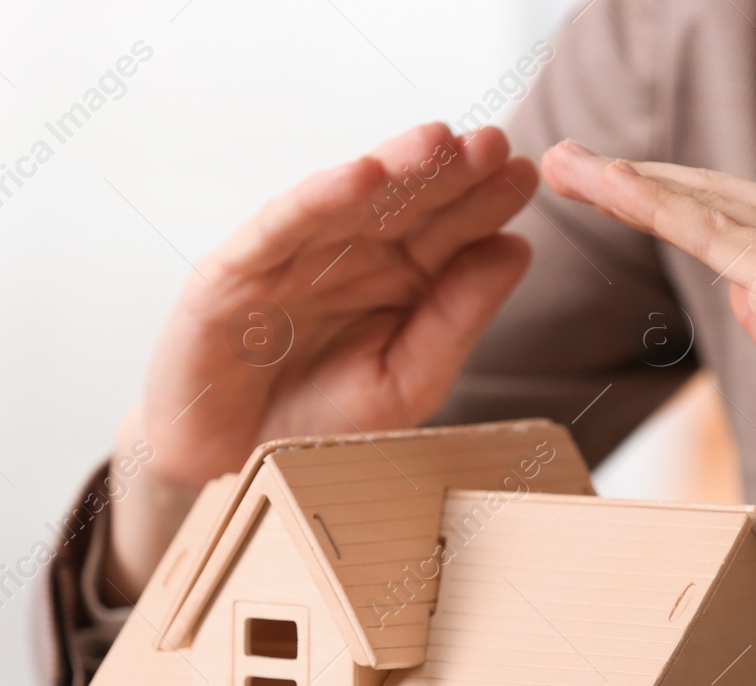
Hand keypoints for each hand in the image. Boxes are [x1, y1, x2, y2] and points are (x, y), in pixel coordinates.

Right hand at [106, 123, 537, 599]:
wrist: (231, 474)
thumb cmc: (318, 426)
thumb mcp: (406, 381)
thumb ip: (457, 319)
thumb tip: (518, 249)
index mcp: (397, 281)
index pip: (448, 232)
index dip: (483, 202)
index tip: (524, 173)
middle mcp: (348, 259)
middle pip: (405, 205)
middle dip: (448, 172)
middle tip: (493, 143)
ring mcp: (292, 259)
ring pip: (349, 203)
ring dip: (393, 169)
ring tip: (439, 142)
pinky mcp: (236, 272)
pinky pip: (282, 227)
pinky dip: (319, 199)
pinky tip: (362, 175)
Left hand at [540, 140, 755, 669]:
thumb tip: (752, 300)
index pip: (738, 219)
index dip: (674, 199)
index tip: (611, 189)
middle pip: (716, 195)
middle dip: (636, 176)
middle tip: (566, 159)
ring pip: (706, 202)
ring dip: (627, 180)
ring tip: (564, 163)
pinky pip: (712, 231)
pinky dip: (655, 204)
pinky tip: (609, 186)